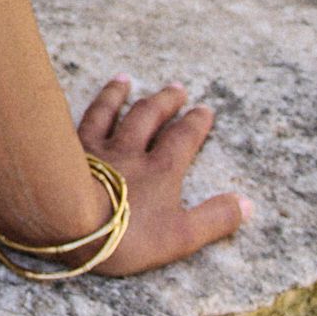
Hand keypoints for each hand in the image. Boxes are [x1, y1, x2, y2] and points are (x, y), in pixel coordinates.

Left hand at [79, 77, 247, 277]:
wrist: (69, 218)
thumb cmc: (127, 234)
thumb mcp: (181, 236)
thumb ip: (214, 220)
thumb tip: (247, 204)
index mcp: (160, 169)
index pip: (183, 139)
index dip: (195, 123)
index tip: (204, 109)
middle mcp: (130, 149)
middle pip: (149, 117)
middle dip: (165, 102)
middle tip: (176, 88)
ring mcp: (98, 147)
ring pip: (112, 112)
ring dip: (120, 94)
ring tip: (125, 79)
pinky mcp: (69, 150)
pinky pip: (81, 120)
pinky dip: (86, 107)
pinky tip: (80, 101)